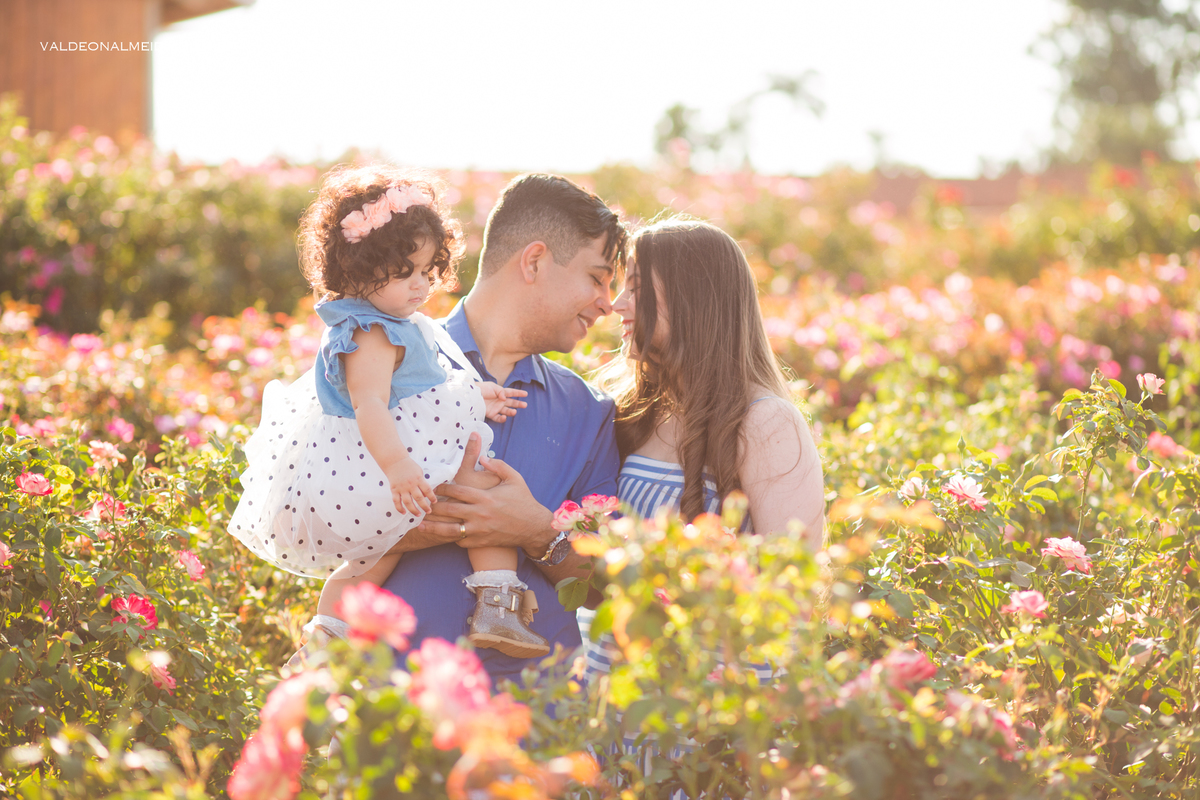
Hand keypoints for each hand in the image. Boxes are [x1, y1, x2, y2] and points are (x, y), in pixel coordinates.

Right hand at [385, 456, 437, 516]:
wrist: (395, 461)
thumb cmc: (409, 467)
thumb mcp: (419, 472)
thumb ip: (422, 483)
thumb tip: (426, 496)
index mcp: (418, 479)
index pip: (427, 490)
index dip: (432, 497)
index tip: (434, 502)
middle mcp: (410, 484)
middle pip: (419, 498)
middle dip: (424, 506)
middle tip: (428, 511)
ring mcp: (401, 488)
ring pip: (408, 502)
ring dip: (413, 510)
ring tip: (418, 515)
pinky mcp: (394, 490)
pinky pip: (396, 501)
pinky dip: (399, 508)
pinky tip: (403, 513)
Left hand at [418, 434, 552, 553]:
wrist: (533, 527)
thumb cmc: (524, 501)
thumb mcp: (514, 479)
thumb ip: (498, 465)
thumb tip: (482, 458)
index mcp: (485, 497)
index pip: (457, 491)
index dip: (443, 488)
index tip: (434, 486)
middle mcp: (480, 514)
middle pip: (449, 510)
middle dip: (433, 506)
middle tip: (422, 503)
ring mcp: (479, 530)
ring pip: (450, 530)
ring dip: (434, 527)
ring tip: (421, 524)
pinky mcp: (481, 541)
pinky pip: (461, 541)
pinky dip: (451, 537)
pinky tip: (444, 533)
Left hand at [478, 381, 527, 422]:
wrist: (471, 395)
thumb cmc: (481, 389)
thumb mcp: (492, 387)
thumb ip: (501, 392)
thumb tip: (505, 398)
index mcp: (500, 392)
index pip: (511, 392)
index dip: (518, 393)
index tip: (526, 394)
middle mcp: (499, 400)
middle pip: (511, 402)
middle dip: (518, 404)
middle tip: (525, 405)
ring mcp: (496, 407)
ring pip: (506, 411)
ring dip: (511, 411)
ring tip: (514, 411)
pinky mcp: (491, 414)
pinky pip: (498, 418)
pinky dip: (502, 418)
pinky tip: (504, 417)